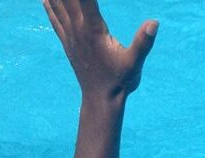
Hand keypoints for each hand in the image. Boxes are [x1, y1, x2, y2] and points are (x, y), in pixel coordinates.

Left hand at [42, 0, 157, 100]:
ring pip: (58, 4)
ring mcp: (71, 36)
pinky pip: (55, 20)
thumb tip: (154, 23)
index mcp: (93, 29)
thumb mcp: (134, 64)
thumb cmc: (120, 82)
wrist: (101, 100)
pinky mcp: (69, 44)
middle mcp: (78, 28)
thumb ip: (143, 43)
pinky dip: (49, 6)